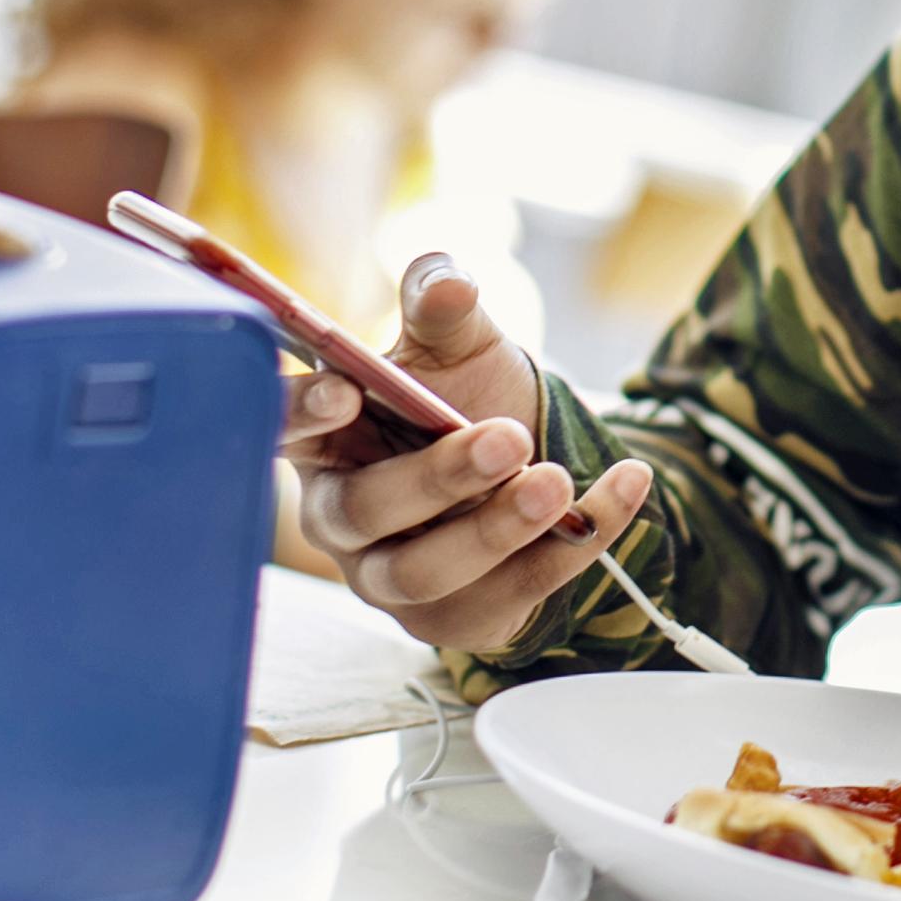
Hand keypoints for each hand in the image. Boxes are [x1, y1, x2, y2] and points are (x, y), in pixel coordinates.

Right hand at [282, 254, 651, 652]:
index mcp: (322, 438)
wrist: (532, 459)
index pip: (278, 431)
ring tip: (558, 481)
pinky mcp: (456, 618)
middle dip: (436, 477)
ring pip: (426, 574)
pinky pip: (511, 594)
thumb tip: (446, 283)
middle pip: (363, 511)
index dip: (298, 414)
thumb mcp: (457, 344)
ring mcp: (391, 578)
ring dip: (497, 528)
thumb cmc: (465, 397)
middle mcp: (341, 516)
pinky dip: (571, 546)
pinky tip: (622, 487)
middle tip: (506, 438)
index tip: (343, 389)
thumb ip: (443, 307)